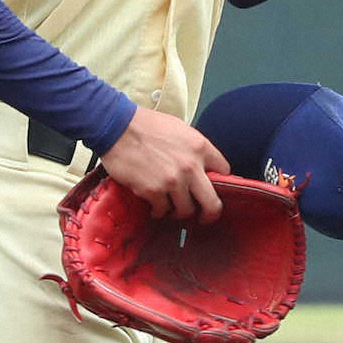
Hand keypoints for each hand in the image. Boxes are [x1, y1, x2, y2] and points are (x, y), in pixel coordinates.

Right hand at [100, 106, 228, 222]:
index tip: (212, 187)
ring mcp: (172, 181)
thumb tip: (204, 167)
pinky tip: (154, 205)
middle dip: (210, 213)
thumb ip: (195, 149)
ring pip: (186, 210)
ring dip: (179, 211)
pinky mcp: (152, 191)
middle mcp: (190, 166)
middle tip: (205, 217)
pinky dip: (159, 210)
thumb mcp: (180, 129)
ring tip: (172, 207)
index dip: (219, 182)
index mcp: (200, 147)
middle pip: (212, 203)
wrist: (118, 127)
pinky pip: (162, 210)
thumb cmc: (147, 125)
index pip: (224, 171)